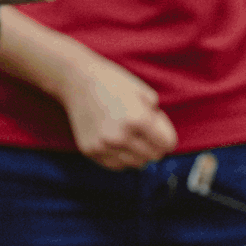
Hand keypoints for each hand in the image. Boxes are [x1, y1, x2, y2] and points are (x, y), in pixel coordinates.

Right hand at [58, 57, 177, 170]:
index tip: (160, 130)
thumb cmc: (113, 83)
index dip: (167, 136)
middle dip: (155, 146)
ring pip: (136, 164)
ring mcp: (104, 146)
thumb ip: (159, 118)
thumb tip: (164, 140)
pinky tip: (117, 141)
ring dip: (139, 153)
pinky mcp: (91, 151)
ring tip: (131, 136)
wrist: (77, 80)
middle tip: (146, 133)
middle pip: (154, 157)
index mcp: (137, 119)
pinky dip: (122, 157)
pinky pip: (117, 165)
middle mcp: (120, 137)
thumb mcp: (144, 93)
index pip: (167, 144)